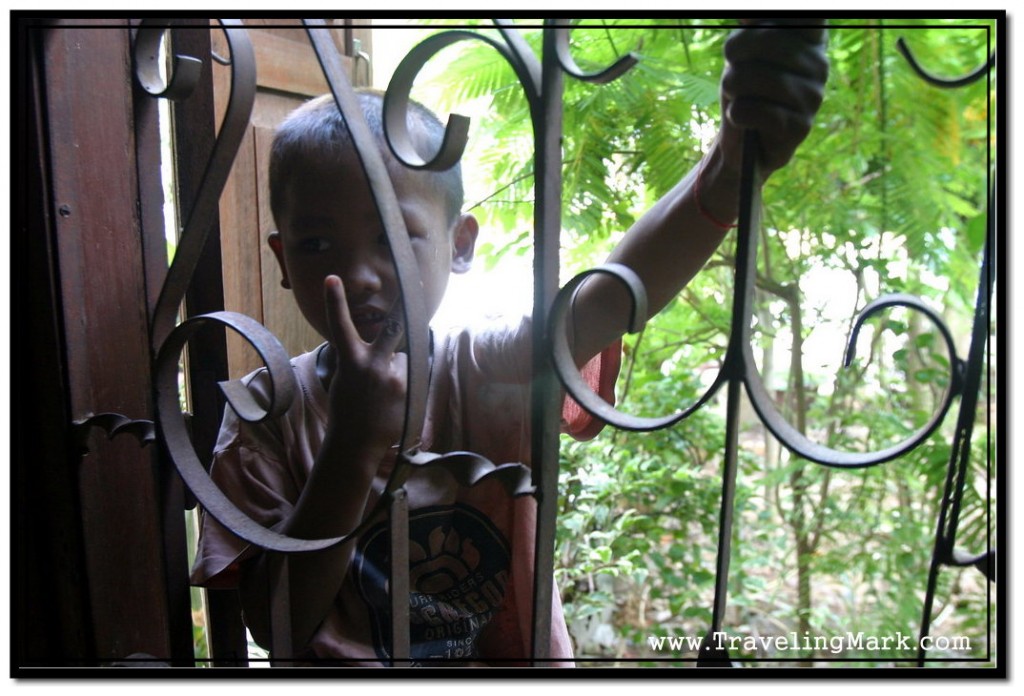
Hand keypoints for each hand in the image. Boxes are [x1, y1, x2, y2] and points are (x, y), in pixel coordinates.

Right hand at [321, 275, 406, 453]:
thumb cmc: (347, 409)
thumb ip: (359, 359)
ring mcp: (393, 378)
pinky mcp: (408, 389)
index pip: (340, 326)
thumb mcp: (344, 379)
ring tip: (382, 394)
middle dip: (405, 307)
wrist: (356, 444)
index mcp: (350, 362)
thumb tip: (385, 348)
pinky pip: (408, 375)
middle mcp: (373, 366)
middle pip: (393, 329)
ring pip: (400, 359)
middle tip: (421, 281)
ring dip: (395, 370)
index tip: (332, 279)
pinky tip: (391, 402)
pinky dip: (402, 384)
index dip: (335, 302)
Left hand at [718, 18, 828, 178]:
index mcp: (810, 40)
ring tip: (737, 98)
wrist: (742, 142)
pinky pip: (756, 110)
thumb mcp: (743, 52)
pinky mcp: (801, 127)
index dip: (768, 26)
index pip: (808, 15)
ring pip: (757, 77)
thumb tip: (749, 16)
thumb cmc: (745, 90)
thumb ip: (752, 29)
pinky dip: (737, 114)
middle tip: (733, 77)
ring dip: (732, 88)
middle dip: (736, 59)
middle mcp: (819, 64)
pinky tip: (742, 119)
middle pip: (768, 41)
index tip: (752, 37)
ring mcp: (814, 96)